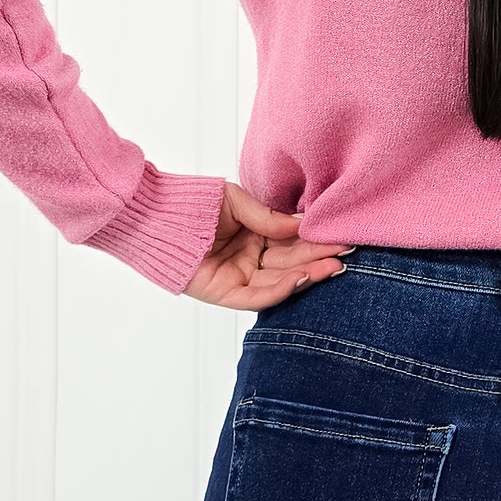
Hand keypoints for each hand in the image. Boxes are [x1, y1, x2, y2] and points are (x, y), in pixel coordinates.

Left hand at [183, 181, 353, 309]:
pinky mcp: (224, 294)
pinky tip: (301, 278)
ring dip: (308, 275)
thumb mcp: (238, 203)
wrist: (153, 213)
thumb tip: (304, 225)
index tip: (341, 235)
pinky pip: (256, 297)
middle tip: (347, 253)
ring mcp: (237, 278)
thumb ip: (270, 218)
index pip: (291, 242)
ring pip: (279, 281)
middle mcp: (249, 259)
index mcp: (254, 237)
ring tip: (333, 266)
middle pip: (290, 263)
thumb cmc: (192, 203)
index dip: (316, 240)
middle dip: (319, 258)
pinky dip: (279, 290)